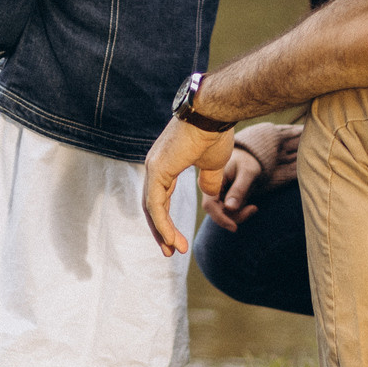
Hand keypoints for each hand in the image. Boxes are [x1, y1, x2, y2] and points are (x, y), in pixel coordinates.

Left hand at [142, 115, 235, 257]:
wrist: (214, 114)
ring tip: (174, 251)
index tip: (176, 240)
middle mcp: (155, 167)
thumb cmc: (215, 134)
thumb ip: (209, 180)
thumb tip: (209, 194)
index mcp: (166, 165)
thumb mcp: (213, 164)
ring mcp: (154, 167)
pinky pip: (156, 204)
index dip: (166, 221)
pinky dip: (162, 224)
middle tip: (170, 252)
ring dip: (163, 232)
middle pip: (153, 206)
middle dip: (161, 231)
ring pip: (152, 208)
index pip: (160, 199)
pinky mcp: (157, 170)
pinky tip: (170, 239)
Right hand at [202, 147, 262, 231]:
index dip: (220, 218)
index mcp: (211, 180)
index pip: (209, 205)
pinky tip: (250, 206)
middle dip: (235, 216)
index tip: (235, 227)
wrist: (248, 158)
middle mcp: (210, 189)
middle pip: (217, 212)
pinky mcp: (221, 200)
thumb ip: (239, 189)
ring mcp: (215, 196)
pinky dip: (240, 213)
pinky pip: (229, 213)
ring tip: (254, 207)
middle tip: (254, 209)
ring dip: (239, 215)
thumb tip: (230, 208)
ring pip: (224, 215)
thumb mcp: (248, 172)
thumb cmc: (248, 161)